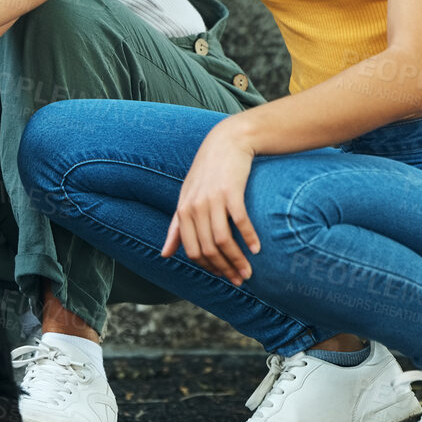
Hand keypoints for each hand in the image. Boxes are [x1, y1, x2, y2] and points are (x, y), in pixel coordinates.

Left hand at [160, 119, 259, 285]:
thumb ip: (176, 228)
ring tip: (248, 271)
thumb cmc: (207, 173)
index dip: (208, 267)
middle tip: (240, 279)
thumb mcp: (186, 198)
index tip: (223, 276)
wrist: (227, 142)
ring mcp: (212, 199)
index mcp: (183, 211)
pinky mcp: (231, 191)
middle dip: (224, 269)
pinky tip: (257, 249)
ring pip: (222, 240)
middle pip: (208, 249)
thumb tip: (164, 255)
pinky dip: (249, 238)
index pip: (192, 251)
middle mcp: (195, 207)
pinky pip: (240, 222)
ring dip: (237, 260)